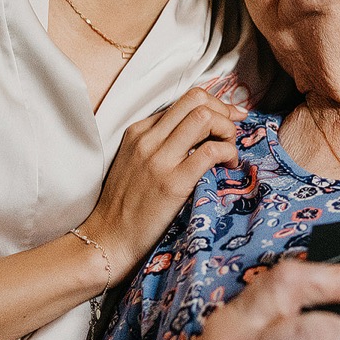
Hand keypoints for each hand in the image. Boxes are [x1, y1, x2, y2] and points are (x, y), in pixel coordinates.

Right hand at [82, 87, 247, 274]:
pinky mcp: (173, 183)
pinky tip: (228, 167)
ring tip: (229, 151)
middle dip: (223, 111)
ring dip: (227, 129)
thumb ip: (160, 143)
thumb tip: (201, 133)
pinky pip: (210, 151)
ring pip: (204, 117)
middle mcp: (148, 139)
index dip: (214, 106)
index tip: (230, 118)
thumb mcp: (134, 162)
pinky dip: (228, 153)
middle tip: (231, 134)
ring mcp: (159, 160)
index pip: (185, 100)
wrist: (108, 239)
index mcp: (138, 132)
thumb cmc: (125, 205)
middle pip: (197, 100)